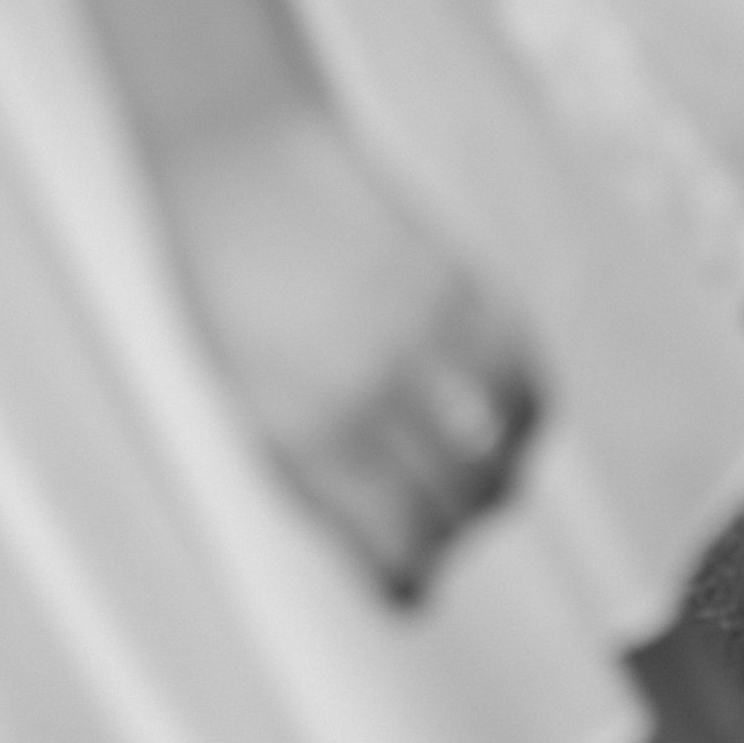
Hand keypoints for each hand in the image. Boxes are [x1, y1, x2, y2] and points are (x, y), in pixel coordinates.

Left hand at [162, 102, 540, 603]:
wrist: (234, 151)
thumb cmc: (220, 275)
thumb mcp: (239, 385)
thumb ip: (304, 456)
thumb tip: (373, 530)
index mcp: (292, 429)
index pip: (382, 546)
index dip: (404, 581)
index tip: (410, 591)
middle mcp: (362, 393)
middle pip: (449, 513)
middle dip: (446, 537)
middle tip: (438, 532)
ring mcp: (419, 339)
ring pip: (497, 461)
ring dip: (491, 486)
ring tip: (473, 481)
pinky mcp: (459, 287)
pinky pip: (523, 385)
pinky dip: (523, 418)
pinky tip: (504, 421)